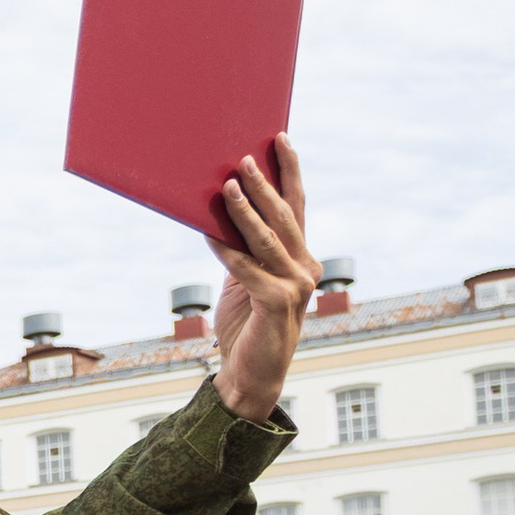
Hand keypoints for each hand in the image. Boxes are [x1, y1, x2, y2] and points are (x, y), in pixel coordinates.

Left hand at [209, 138, 319, 424]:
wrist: (249, 376)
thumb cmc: (246, 325)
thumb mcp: (243, 278)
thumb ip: (243, 247)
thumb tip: (220, 205)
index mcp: (300, 257)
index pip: (298, 205)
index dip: (289, 171)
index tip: (280, 137)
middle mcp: (306, 269)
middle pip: (285, 217)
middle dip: (265, 184)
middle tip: (244, 157)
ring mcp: (296, 288)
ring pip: (268, 240)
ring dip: (246, 211)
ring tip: (227, 185)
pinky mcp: (278, 306)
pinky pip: (248, 270)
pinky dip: (228, 251)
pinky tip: (207, 233)